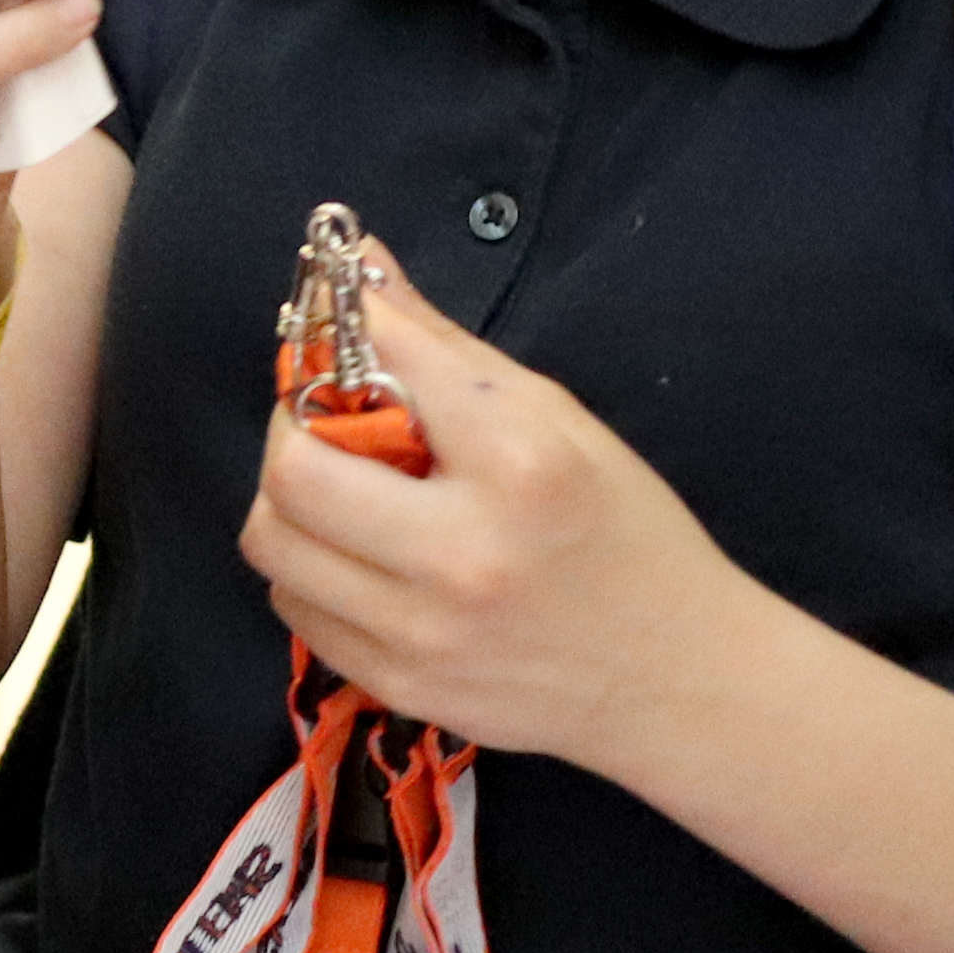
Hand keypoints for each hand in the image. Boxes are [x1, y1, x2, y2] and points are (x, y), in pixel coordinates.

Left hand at [236, 259, 774, 774]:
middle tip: (324, 419)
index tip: (334, 320)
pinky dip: (310, 568)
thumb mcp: (563, 422)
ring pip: (272, 542)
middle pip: (293, 471)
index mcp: (520, 466)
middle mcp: (463, 553)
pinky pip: (297, 607)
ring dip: (291, 502)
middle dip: (293, 427)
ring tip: (343, 490)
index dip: (340, 328)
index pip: (384, 366)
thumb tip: (361, 268)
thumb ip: (447, 348)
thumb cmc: (628, 534)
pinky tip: (362, 556)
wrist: (681, 678)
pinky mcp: (400, 684)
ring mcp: (424, 631)